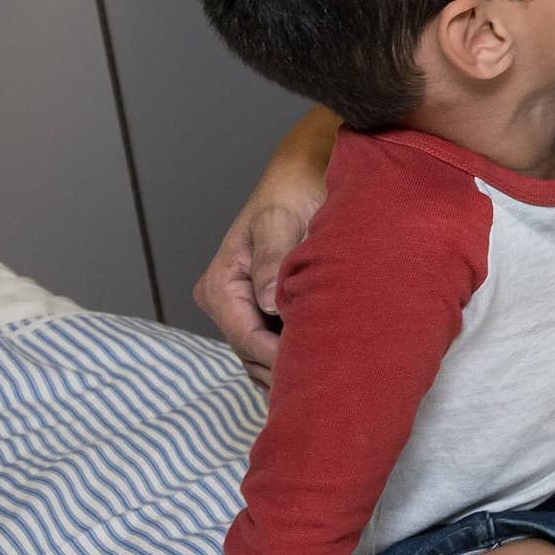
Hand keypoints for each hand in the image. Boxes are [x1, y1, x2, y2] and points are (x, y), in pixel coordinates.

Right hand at [193, 114, 333, 380]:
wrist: (303, 175)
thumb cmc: (291, 192)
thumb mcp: (278, 220)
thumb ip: (272, 259)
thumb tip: (270, 302)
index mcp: (221, 285)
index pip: (248, 337)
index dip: (281, 357)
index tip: (317, 366)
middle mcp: (225, 302)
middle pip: (253, 354)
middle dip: (288, 369)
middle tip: (333, 379)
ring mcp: (243, 309)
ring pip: (263, 356)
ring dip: (293, 367)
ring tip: (333, 375)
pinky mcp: (263, 310)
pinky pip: (275, 344)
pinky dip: (294, 356)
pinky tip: (326, 361)